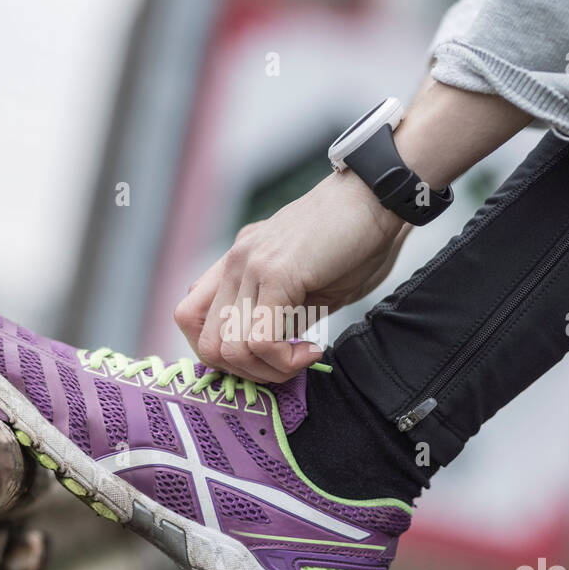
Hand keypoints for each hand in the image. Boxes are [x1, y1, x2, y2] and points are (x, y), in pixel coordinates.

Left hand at [173, 171, 408, 381]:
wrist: (378, 196)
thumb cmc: (355, 240)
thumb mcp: (308, 285)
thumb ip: (283, 314)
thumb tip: (274, 354)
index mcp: (237, 264)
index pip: (191, 317)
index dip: (223, 353)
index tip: (266, 359)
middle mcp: (234, 262)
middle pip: (206, 343)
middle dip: (247, 373)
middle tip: (287, 366)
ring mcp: (250, 265)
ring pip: (229, 349)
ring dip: (269, 370)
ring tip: (303, 358)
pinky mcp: (275, 273)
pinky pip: (260, 339)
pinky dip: (286, 360)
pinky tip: (314, 350)